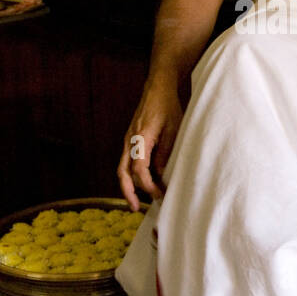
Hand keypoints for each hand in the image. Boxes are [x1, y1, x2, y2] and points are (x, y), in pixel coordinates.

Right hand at [117, 72, 183, 208]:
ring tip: (138, 200)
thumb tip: (160, 174)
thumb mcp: (174, 130)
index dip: (148, 185)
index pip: (139, 170)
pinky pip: (126, 160)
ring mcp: (128, 139)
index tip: (160, 194)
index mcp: (141, 138)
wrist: (157, 87)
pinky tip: (142, 181)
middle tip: (136, 208)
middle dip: (128, 192)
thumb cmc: (168, 106)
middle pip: (122, 172)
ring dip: (128, 185)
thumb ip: (165, 152)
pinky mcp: (130, 138)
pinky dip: (131, 174)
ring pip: (122, 168)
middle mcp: (130, 140)